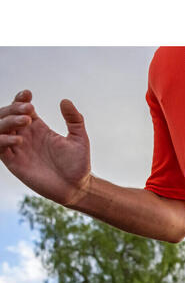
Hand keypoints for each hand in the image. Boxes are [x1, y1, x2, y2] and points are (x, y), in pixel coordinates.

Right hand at [0, 89, 91, 206]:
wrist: (76, 188)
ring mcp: (18, 149)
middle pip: (7, 115)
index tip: (28, 94)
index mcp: (38, 128)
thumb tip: (65, 100)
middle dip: (14, 108)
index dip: (20, 98)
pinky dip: (3, 140)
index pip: (20, 108)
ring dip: (8, 120)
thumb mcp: (79, 139)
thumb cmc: (78, 164)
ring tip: (26, 120)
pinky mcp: (14, 163)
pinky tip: (19, 139)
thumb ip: (74, 119)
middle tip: (29, 109)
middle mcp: (25, 136)